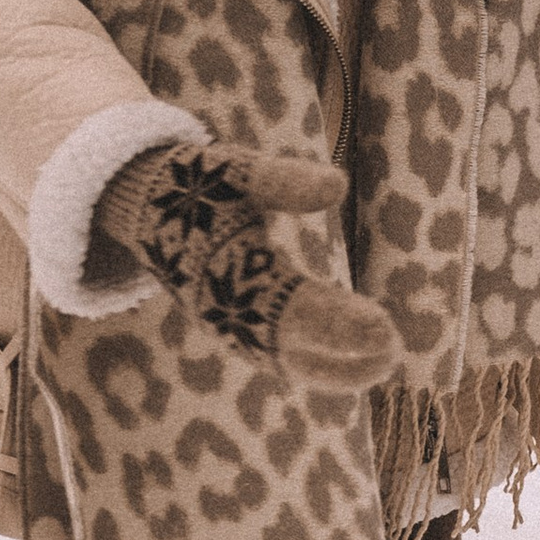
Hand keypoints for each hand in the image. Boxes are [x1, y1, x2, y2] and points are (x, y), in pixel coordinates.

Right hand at [92, 143, 399, 391]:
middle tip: (393, 352)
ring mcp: (226, 324)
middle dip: (344, 355)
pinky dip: (313, 365)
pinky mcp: (230, 329)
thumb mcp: (238, 169)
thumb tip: (339, 183)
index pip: (296, 308)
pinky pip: (275, 357)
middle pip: (291, 346)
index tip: (387, 330)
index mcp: (233, 271)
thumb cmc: (202, 184)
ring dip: (333, 369)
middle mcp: (228, 308)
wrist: (145, 208)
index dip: (341, 324)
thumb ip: (284, 179)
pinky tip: (355, 366)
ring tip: (383, 364)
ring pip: (284, 361)